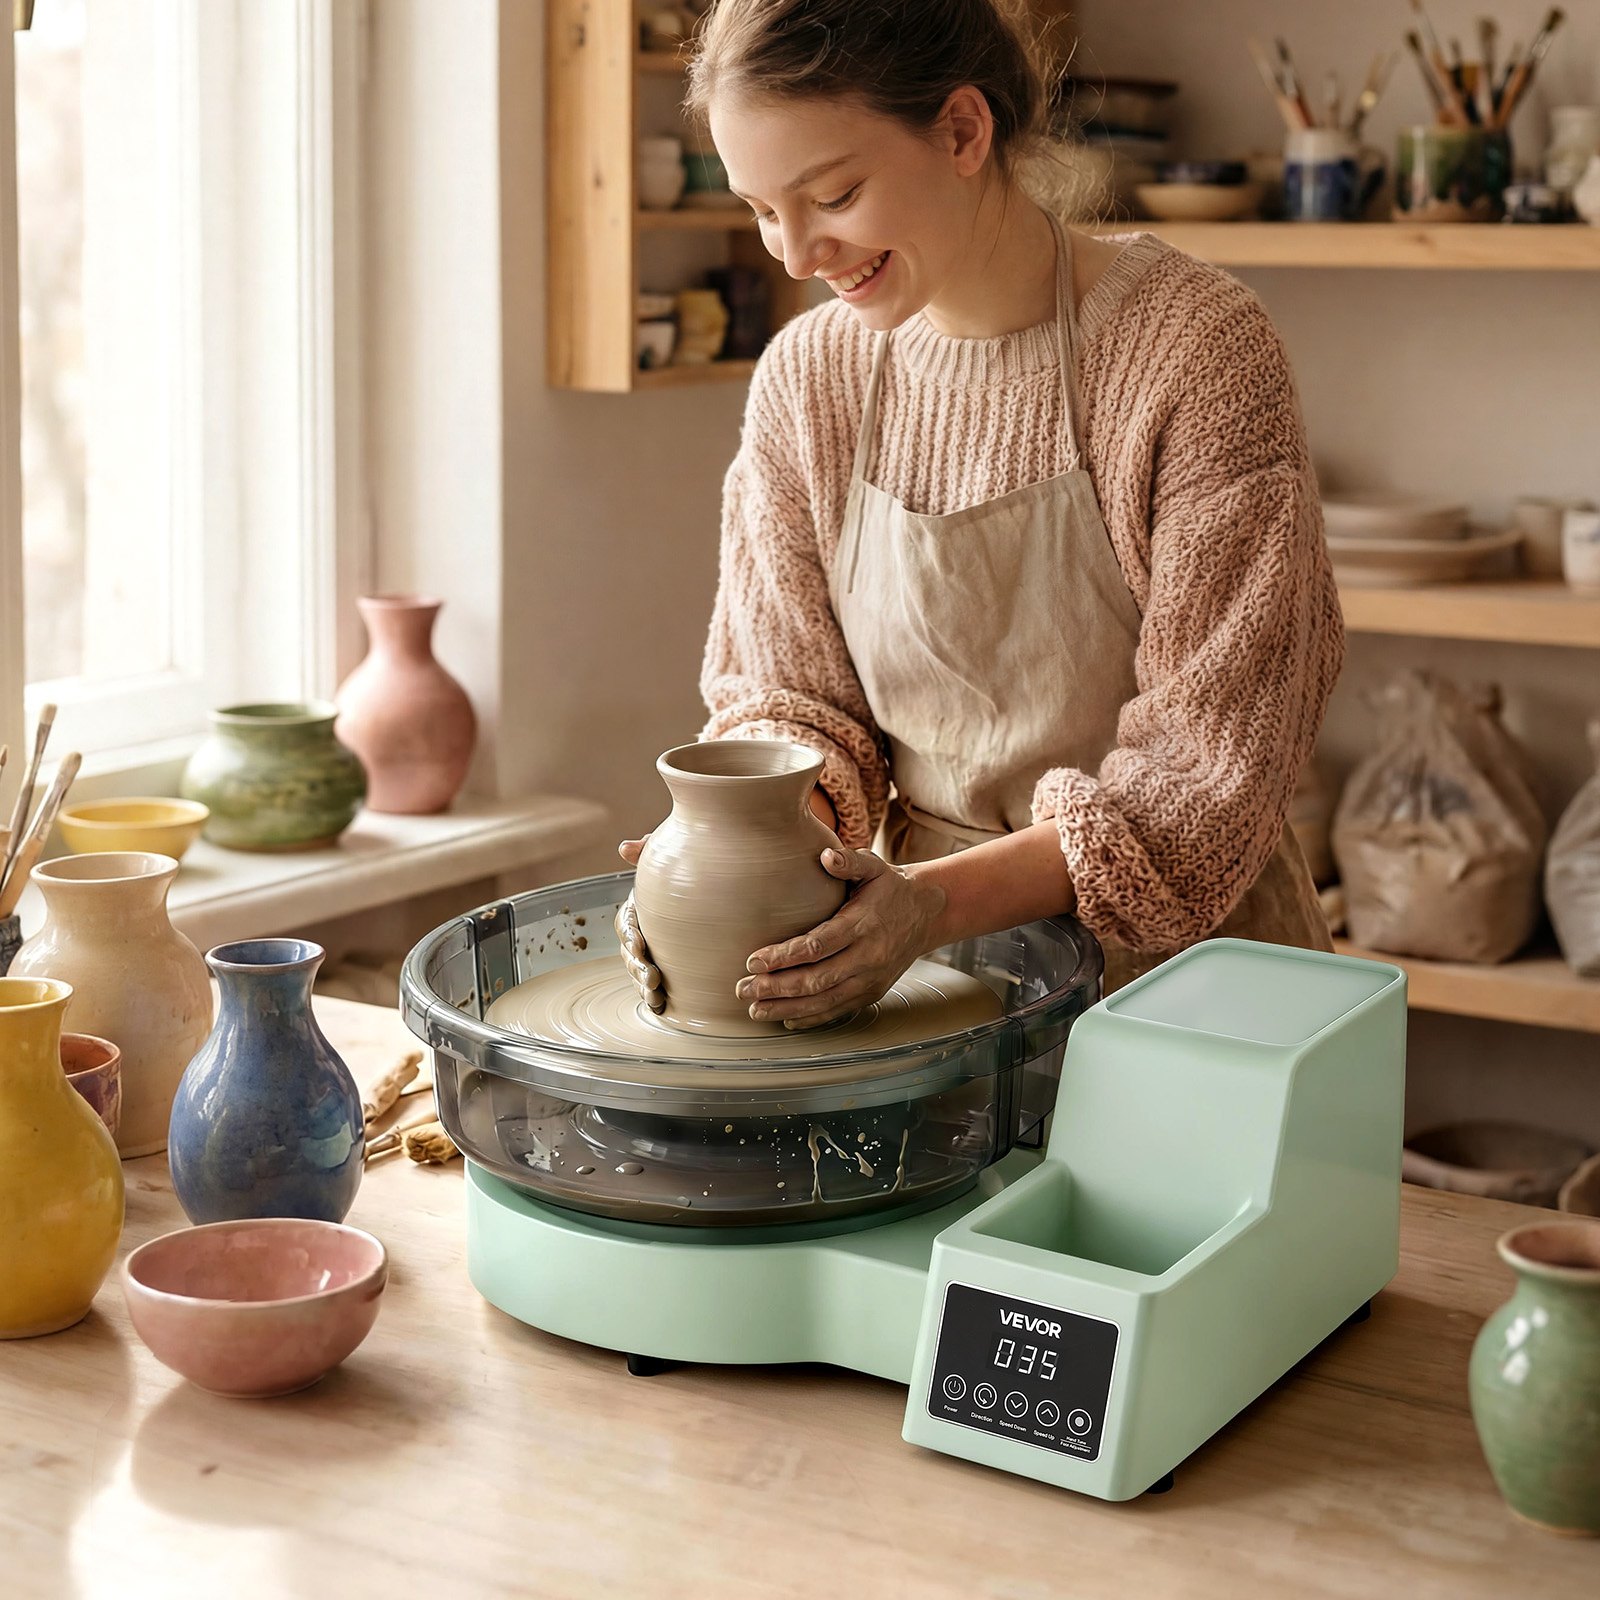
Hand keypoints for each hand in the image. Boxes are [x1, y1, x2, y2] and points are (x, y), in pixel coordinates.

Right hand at [612, 785, 834, 1015]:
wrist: (738, 877)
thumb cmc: (709, 862)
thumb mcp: (686, 854)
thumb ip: (657, 851)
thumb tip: (625, 848)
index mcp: (646, 903)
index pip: (628, 921)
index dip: (629, 935)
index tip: (640, 946)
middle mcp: (650, 926)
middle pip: (631, 950)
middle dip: (636, 967)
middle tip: (652, 978)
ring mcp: (662, 947)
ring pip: (641, 969)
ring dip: (642, 984)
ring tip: (654, 996)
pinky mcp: (678, 965)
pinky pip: (660, 982)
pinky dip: (655, 995)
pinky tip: (661, 1007)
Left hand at [735, 846, 946, 1030]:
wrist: (928, 913)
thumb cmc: (890, 887)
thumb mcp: (874, 866)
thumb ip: (849, 862)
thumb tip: (825, 857)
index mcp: (862, 924)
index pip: (818, 945)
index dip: (784, 956)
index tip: (753, 961)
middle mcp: (868, 956)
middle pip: (817, 979)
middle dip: (777, 988)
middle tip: (743, 989)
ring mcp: (871, 979)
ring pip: (825, 1000)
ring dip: (788, 1009)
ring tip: (756, 1010)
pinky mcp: (873, 992)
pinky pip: (839, 1010)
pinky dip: (812, 1018)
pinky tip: (786, 1019)